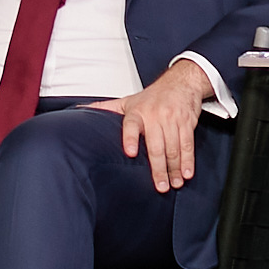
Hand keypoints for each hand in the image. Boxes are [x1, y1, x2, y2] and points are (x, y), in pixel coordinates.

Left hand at [119, 57, 212, 190]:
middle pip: (156, 146)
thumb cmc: (152, 96)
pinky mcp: (187, 123)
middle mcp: (154, 115)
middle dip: (159, 168)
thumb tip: (80, 108)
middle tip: (160, 186)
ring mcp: (172, 119)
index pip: (130, 125)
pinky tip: (187, 173)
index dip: (130, 138)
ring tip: (174, 183)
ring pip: (173, 148)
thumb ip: (106, 108)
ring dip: (175, 168)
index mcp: (137, 112)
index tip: (130, 153)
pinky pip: (187, 144)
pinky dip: (188, 161)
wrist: (180, 82)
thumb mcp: (128, 100)